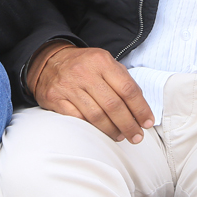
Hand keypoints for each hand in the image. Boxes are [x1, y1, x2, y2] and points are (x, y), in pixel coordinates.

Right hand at [29, 44, 153, 143]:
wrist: (48, 61)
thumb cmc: (84, 66)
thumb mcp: (104, 63)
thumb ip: (123, 81)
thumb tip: (141, 109)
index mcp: (101, 61)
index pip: (127, 89)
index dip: (140, 109)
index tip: (147, 123)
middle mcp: (84, 71)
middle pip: (113, 105)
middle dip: (128, 125)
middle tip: (136, 136)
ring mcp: (68, 85)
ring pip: (96, 116)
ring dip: (112, 130)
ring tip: (120, 136)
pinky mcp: (55, 97)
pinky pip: (77, 119)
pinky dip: (91, 128)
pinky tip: (100, 132)